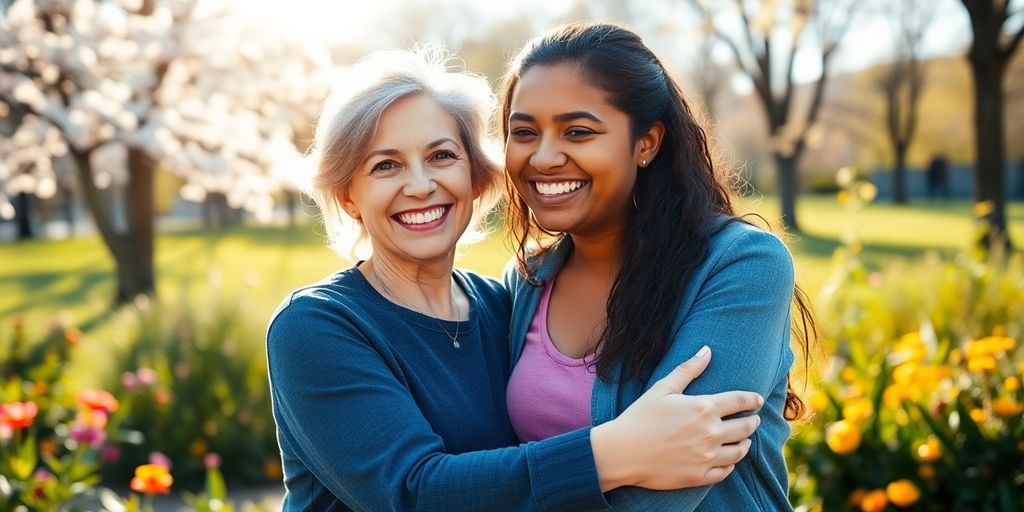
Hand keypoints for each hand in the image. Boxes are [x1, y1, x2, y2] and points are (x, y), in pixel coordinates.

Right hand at [591, 346, 762, 490]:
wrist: (622, 453)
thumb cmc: (640, 417)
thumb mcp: (663, 388)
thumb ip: (688, 369)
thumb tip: (707, 350)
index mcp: (704, 408)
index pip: (739, 401)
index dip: (752, 399)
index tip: (757, 400)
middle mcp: (711, 433)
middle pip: (745, 427)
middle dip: (753, 422)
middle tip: (754, 420)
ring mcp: (707, 457)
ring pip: (739, 451)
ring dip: (745, 443)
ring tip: (744, 440)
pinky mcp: (699, 476)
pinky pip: (726, 471)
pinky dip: (731, 464)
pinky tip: (729, 459)